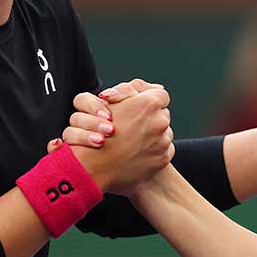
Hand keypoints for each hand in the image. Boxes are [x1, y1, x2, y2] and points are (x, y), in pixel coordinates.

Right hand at [58, 85, 173, 194]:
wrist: (93, 168)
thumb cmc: (95, 131)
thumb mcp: (107, 102)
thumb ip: (130, 90)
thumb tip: (156, 88)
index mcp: (148, 104)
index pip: (160, 94)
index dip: (148, 99)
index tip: (139, 107)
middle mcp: (160, 121)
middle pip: (162, 113)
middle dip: (150, 117)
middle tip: (132, 125)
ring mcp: (163, 141)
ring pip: (164, 132)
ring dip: (152, 134)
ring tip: (132, 141)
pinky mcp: (163, 158)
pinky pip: (164, 149)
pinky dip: (153, 149)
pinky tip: (136, 152)